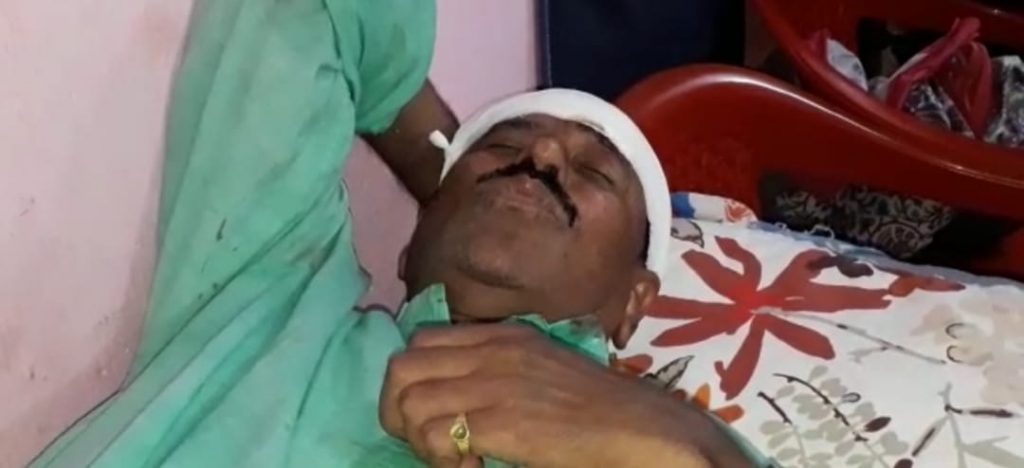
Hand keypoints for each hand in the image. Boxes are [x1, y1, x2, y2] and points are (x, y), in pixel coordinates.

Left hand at [380, 324, 749, 467]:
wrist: (642, 429)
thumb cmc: (600, 409)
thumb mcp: (542, 368)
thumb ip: (497, 369)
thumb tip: (452, 397)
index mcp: (502, 336)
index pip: (421, 341)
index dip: (412, 382)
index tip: (436, 416)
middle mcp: (491, 352)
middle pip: (401, 368)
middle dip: (400, 412)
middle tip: (433, 444)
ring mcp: (494, 384)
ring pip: (410, 404)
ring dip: (422, 441)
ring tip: (458, 461)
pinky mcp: (501, 421)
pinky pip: (436, 436)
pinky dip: (443, 460)